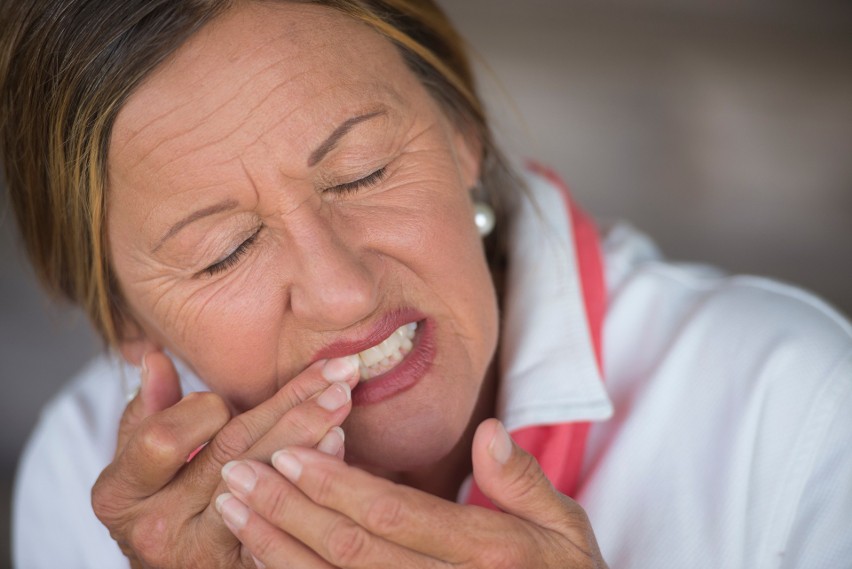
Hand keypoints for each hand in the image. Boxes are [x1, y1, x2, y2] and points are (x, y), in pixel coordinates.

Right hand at [91, 351, 358, 568]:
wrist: (170, 568)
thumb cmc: (153, 504)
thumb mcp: (136, 462)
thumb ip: (147, 411)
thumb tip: (156, 359)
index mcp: (122, 494)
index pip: (164, 439)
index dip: (199, 412)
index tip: (222, 400)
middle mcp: (159, 528)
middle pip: (233, 454)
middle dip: (288, 404)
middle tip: (334, 370)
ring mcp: (205, 551)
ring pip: (267, 481)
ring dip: (311, 432)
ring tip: (343, 395)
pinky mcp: (243, 563)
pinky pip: (287, 515)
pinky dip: (315, 475)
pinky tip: (337, 442)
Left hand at [216, 418, 607, 567]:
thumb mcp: (563, 527)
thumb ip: (521, 481)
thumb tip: (489, 430)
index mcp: (485, 554)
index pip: (392, 514)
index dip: (334, 484)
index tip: (289, 452)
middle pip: (348, 551)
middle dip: (285, 510)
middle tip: (237, 473)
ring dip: (273, 548)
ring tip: (231, 510)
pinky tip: (260, 556)